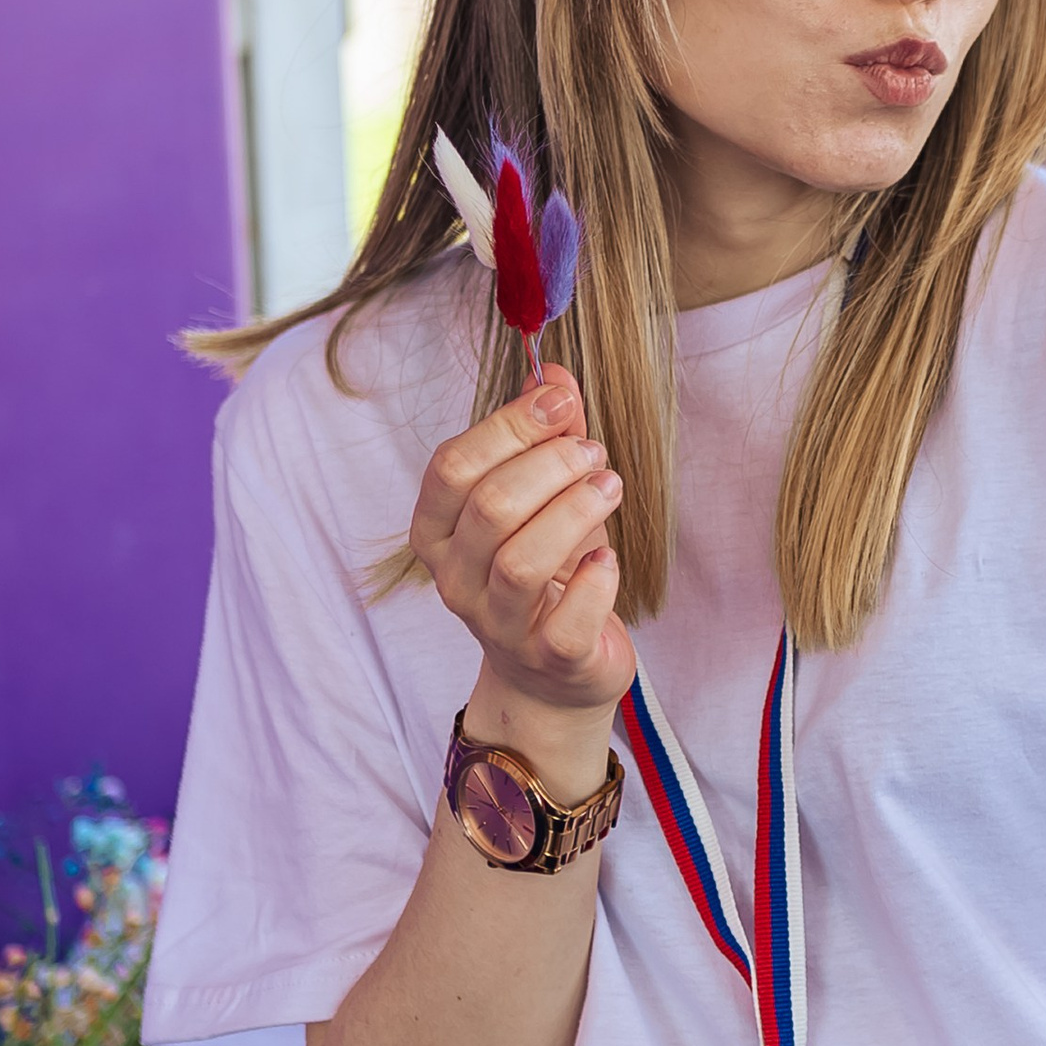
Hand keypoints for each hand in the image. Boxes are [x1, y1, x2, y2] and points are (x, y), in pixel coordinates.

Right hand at [411, 363, 633, 745]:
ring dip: (575, 510)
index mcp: (436, 531)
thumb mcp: (546, 497)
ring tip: (609, 486)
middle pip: (490, 506)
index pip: (452, 467)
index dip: (508, 425)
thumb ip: (546, 436)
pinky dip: (596, 581)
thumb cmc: (547, 571)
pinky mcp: (548, 658)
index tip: (559, 399)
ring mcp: (497, 625)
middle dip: (550, 465)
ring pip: (522, 559)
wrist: (555, 673)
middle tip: (593, 453)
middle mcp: (454, 580)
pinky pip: (567, 618)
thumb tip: (554, 372)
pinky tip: (609, 558)